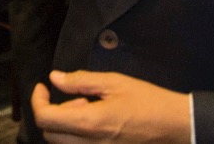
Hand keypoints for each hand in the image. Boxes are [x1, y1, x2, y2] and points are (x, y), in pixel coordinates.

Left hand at [32, 71, 190, 143]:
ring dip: (65, 125)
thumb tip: (55, 78)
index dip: (38, 100)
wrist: (176, 125)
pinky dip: (77, 135)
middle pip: (50, 134)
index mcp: (90, 123)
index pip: (45, 118)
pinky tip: (95, 122)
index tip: (44, 87)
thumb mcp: (114, 82)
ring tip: (88, 109)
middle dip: (52, 112)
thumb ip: (80, 81)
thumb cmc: (148, 101)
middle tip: (75, 98)